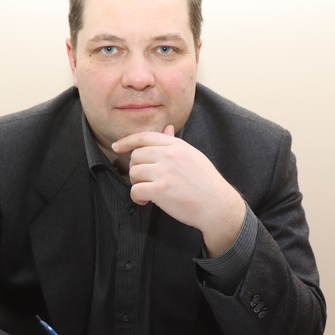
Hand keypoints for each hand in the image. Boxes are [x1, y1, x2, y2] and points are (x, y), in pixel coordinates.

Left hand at [112, 125, 244, 256]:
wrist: (217, 205)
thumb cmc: (206, 183)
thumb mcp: (193, 156)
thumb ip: (175, 144)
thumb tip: (166, 128)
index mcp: (177, 145)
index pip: (145, 136)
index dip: (127, 141)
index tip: (117, 147)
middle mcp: (169, 155)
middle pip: (136, 155)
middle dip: (136, 169)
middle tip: (145, 181)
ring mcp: (164, 172)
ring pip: (134, 173)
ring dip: (137, 184)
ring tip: (148, 192)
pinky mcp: (161, 190)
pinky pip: (135, 190)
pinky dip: (137, 198)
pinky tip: (146, 201)